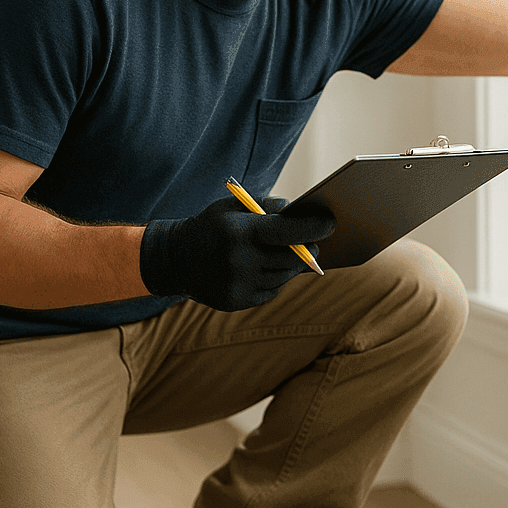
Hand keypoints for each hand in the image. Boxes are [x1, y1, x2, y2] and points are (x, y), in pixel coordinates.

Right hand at [139, 194, 336, 310]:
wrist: (175, 258)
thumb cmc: (214, 226)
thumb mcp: (235, 206)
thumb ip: (269, 206)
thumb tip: (303, 213)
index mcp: (241, 232)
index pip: (289, 232)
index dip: (315, 227)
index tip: (331, 223)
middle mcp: (240, 260)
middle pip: (293, 259)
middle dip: (308, 250)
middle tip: (315, 244)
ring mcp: (238, 284)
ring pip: (284, 277)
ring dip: (290, 266)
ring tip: (282, 255)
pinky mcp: (237, 301)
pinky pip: (271, 291)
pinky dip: (273, 280)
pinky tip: (260, 270)